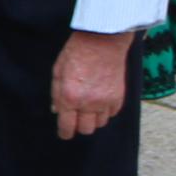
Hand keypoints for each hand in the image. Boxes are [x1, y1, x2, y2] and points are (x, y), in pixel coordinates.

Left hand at [50, 28, 133, 142]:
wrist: (102, 41)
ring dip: (93, 119)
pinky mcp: (119, 98)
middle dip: (79, 126)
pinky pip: (112, 114)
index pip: (67, 125)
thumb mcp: (57, 71)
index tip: (64, 134)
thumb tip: (57, 110)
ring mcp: (106, 101)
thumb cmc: (76, 53)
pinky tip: (100, 101)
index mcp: (70, 97)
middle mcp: (88, 103)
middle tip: (76, 119)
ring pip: (100, 124)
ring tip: (88, 108)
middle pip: (86, 129)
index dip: (65, 132)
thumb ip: (56, 93)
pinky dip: (105, 111)